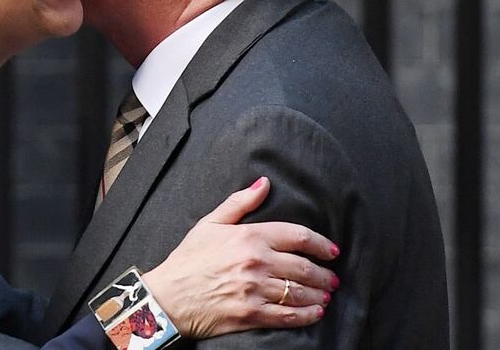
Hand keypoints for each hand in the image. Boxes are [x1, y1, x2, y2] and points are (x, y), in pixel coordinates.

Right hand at [142, 177, 339, 338]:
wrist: (167, 297)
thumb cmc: (188, 259)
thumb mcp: (210, 223)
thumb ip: (240, 202)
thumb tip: (264, 183)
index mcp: (250, 236)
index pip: (299, 236)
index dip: (322, 244)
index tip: (332, 251)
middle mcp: (257, 262)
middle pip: (304, 267)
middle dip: (325, 274)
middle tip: (332, 278)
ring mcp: (255, 290)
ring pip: (300, 292)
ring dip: (319, 294)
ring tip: (326, 295)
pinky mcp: (251, 314)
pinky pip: (289, 315)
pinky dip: (307, 315)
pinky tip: (316, 312)